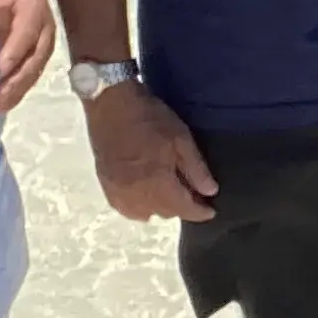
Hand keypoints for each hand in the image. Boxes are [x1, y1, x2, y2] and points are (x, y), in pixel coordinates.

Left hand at [0, 0, 56, 111]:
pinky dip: (16, 92)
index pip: (26, 32)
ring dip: (16, 91)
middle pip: (34, 58)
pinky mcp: (36, 56)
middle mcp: (44, 29)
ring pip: (34, 71)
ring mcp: (43, 45)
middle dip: (16, 80)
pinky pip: (29, 75)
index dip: (15, 50)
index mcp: (33, 8)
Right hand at [85, 81, 215, 222]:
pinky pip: (125, 208)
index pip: (184, 210)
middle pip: (165, 213)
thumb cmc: (150, 118)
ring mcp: (118, 192)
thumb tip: (210, 192)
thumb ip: (196, 169)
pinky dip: (138, 206)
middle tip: (193, 194)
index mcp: (158, 185)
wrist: (110, 103)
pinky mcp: (106, 185)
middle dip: (181, 207)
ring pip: (145, 214)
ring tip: (169, 193)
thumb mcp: (181, 138)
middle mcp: (137, 196)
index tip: (211, 211)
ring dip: (159, 208)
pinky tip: (145, 194)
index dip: (200, 213)